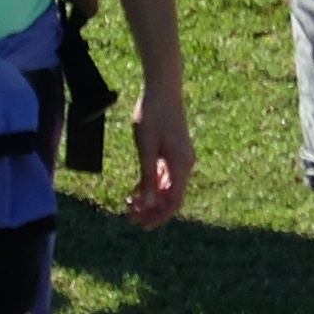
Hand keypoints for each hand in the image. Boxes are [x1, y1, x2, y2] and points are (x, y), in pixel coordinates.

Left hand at [126, 93, 195, 228]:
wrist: (163, 88)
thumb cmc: (153, 114)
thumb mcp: (146, 148)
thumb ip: (148, 177)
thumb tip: (149, 204)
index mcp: (181, 165)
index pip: (174, 202)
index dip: (159, 217)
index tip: (141, 226)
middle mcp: (185, 164)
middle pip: (171, 197)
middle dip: (151, 211)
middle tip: (129, 217)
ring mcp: (181, 157)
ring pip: (167, 187)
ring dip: (150, 199)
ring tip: (129, 205)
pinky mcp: (174, 151)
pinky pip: (165, 175)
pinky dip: (152, 185)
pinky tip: (136, 191)